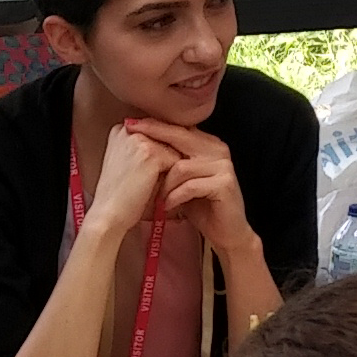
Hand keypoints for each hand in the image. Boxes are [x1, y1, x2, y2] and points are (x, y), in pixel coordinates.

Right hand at [79, 121, 175, 243]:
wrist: (108, 215)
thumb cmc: (119, 196)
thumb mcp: (128, 164)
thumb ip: (146, 149)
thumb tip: (178, 145)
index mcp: (122, 130)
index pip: (157, 135)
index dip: (158, 156)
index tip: (145, 174)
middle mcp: (129, 129)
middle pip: (168, 140)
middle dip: (166, 162)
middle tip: (148, 183)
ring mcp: (140, 139)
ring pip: (174, 151)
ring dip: (170, 171)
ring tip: (150, 188)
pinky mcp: (151, 153)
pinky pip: (178, 163)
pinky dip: (172, 180)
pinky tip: (155, 191)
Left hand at [127, 116, 254, 260]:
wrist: (226, 232)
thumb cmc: (200, 206)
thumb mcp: (181, 180)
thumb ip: (169, 161)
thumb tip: (138, 143)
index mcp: (207, 144)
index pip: (178, 129)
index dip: (154, 125)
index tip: (129, 124)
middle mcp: (218, 150)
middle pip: (180, 137)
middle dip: (153, 139)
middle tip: (132, 143)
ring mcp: (223, 165)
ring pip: (181, 167)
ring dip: (165, 185)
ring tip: (159, 199)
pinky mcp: (224, 183)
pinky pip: (190, 186)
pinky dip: (175, 197)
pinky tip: (168, 206)